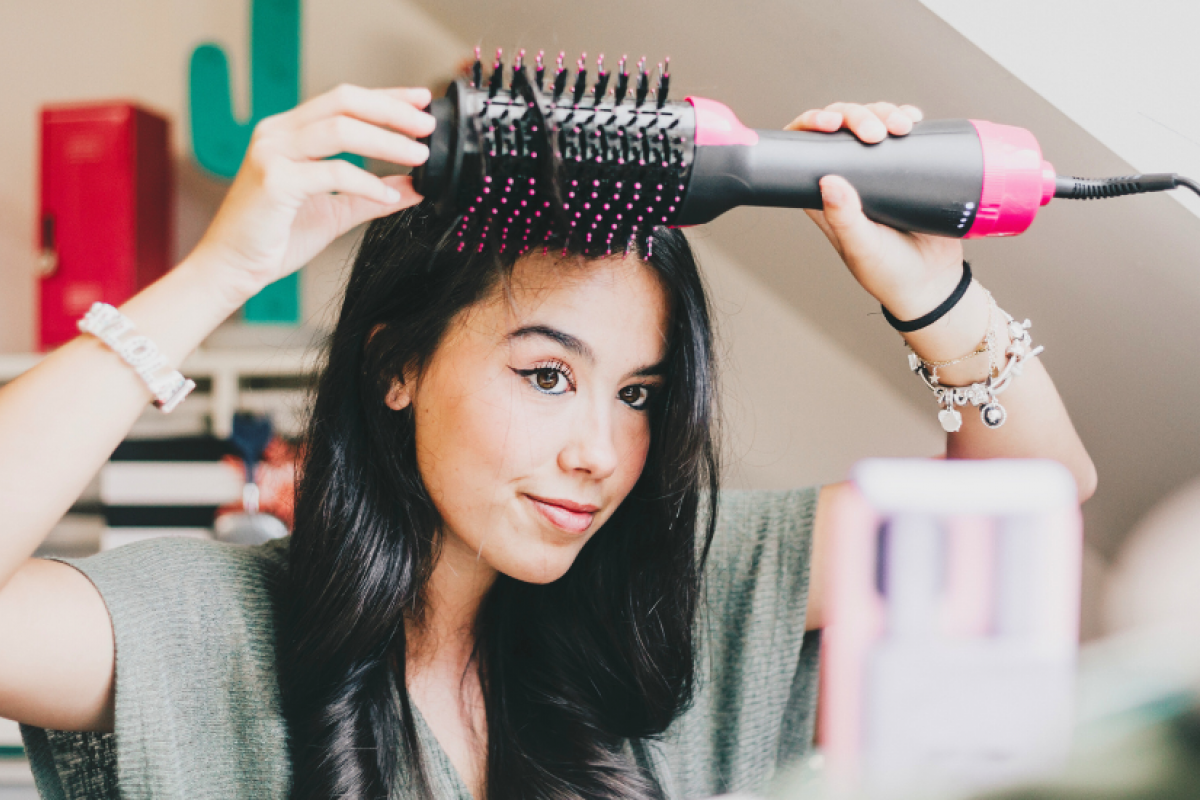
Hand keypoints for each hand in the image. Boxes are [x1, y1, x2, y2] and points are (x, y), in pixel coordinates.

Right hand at [191, 84, 435, 303]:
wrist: (233, 268)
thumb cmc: (275, 238)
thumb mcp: (336, 211)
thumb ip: (372, 195)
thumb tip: (416, 186)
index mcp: (290, 131)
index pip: (345, 100)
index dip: (387, 96)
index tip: (422, 100)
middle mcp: (278, 133)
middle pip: (345, 102)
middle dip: (392, 111)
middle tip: (428, 126)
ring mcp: (272, 153)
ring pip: (340, 130)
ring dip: (386, 141)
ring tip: (420, 156)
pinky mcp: (274, 181)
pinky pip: (332, 173)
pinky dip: (367, 183)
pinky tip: (390, 195)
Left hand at [786, 102, 964, 319]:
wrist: (933, 281)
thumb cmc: (889, 273)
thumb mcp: (862, 248)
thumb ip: (844, 219)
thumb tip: (827, 181)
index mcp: (824, 197)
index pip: (806, 149)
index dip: (810, 125)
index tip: (829, 122)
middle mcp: (847, 179)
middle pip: (840, 127)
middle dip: (856, 116)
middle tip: (876, 132)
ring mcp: (877, 170)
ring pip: (870, 122)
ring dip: (883, 113)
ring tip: (902, 126)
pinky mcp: (906, 166)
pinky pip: (901, 132)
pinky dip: (905, 117)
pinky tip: (913, 119)